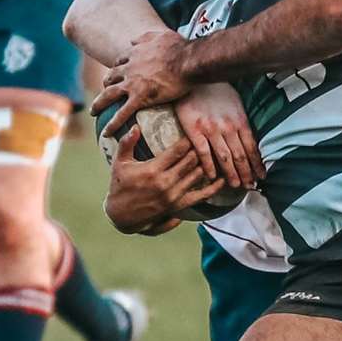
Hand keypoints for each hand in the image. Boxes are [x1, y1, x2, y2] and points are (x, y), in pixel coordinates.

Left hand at [89, 31, 192, 121]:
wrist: (188, 60)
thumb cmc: (180, 48)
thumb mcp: (161, 35)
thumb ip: (145, 37)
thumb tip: (132, 40)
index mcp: (135, 54)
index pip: (120, 61)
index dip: (118, 68)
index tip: (118, 74)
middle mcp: (129, 68)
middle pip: (111, 77)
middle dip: (105, 84)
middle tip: (104, 92)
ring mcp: (133, 84)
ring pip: (109, 95)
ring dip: (99, 104)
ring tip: (93, 112)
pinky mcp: (140, 98)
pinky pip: (122, 113)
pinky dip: (113, 124)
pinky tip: (106, 132)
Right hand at [103, 125, 225, 233]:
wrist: (121, 215)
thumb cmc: (119, 186)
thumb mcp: (119, 163)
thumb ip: (127, 143)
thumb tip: (135, 125)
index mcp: (152, 170)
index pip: (177, 151)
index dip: (189, 140)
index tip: (195, 130)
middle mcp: (165, 183)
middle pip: (191, 161)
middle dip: (200, 149)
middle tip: (209, 138)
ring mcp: (173, 195)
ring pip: (197, 175)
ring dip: (207, 164)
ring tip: (216, 152)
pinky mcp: (178, 206)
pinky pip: (200, 196)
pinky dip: (213, 188)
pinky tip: (222, 180)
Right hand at [176, 82, 264, 188]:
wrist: (194, 74)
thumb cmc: (216, 89)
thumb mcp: (236, 103)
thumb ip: (241, 121)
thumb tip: (250, 137)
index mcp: (239, 120)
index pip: (252, 147)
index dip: (257, 164)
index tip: (261, 176)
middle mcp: (228, 127)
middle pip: (240, 155)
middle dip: (246, 173)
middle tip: (250, 187)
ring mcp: (211, 129)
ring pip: (224, 157)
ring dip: (231, 174)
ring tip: (235, 186)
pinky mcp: (194, 129)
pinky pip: (203, 152)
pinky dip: (208, 166)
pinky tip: (212, 176)